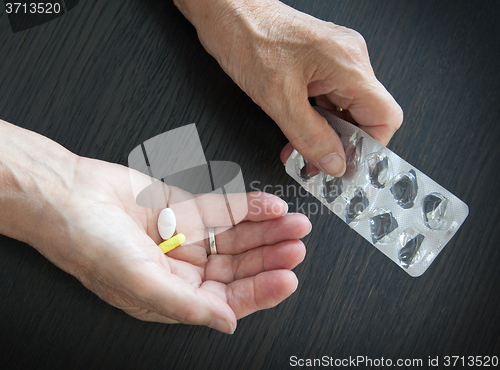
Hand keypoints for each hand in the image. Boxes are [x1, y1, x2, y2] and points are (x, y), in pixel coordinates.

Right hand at [20, 153, 309, 333]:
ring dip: (265, 230)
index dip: (260, 290)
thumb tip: (226, 324)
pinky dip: (247, 207)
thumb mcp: (140, 283)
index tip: (287, 278)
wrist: (67, 196)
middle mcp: (183, 266)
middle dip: (269, 256)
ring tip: (293, 225)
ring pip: (236, 236)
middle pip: (238, 266)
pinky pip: (224, 208)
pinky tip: (268, 206)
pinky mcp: (185, 205)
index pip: (227, 298)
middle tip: (296, 247)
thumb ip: (186, 305)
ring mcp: (186, 234)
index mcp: (173, 294)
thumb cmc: (89, 244)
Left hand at [175, 0, 402, 175]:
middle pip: (365, 116)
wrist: (229, 12)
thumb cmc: (249, 39)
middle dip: (341, 145)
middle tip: (318, 164)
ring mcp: (335, 61)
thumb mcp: (278, 99)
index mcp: (348, 64)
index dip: (370, 147)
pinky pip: (329, 100)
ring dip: (325, 136)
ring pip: (345, 111)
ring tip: (301, 151)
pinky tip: (297, 133)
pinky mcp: (321, 63)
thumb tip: (333, 162)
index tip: (348, 165)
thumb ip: (310, 136)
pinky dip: (316, 121)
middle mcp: (348, 59)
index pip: (385, 116)